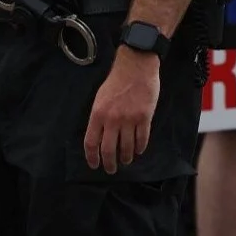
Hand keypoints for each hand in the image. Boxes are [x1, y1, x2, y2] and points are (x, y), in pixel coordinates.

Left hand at [83, 49, 159, 172]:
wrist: (136, 66)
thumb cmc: (117, 80)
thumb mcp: (100, 98)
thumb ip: (99, 118)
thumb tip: (99, 137)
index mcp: (98, 114)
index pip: (91, 143)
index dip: (92, 157)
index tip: (95, 165)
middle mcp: (112, 120)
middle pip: (109, 150)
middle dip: (109, 164)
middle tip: (111, 169)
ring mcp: (129, 120)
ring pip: (127, 148)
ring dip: (126, 158)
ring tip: (126, 160)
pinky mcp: (144, 118)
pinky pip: (142, 139)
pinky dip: (140, 148)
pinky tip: (139, 150)